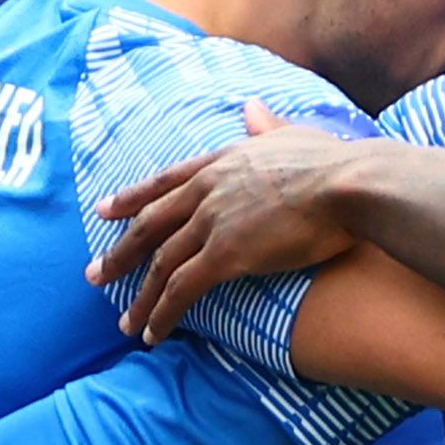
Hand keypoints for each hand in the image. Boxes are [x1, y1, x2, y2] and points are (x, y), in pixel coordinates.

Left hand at [93, 109, 373, 340]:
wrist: (350, 185)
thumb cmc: (335, 163)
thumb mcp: (294, 135)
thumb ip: (267, 127)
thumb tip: (253, 108)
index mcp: (222, 162)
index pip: (165, 181)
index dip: (132, 197)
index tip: (105, 210)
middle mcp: (207, 191)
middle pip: (149, 224)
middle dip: (120, 252)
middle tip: (95, 274)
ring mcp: (212, 222)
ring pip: (160, 263)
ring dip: (139, 297)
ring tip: (123, 322)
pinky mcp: (224, 254)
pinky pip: (181, 290)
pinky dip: (162, 315)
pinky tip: (151, 335)